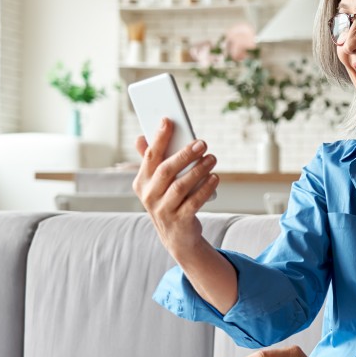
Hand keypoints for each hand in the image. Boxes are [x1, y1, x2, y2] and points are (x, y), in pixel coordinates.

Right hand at [132, 119, 219, 256]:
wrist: (176, 236)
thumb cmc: (168, 201)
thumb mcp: (156, 183)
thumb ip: (150, 161)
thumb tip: (140, 137)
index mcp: (141, 182)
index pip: (150, 156)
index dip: (159, 138)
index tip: (168, 120)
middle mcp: (149, 196)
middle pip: (166, 170)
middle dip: (184, 154)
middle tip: (202, 142)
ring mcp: (163, 210)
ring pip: (181, 186)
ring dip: (198, 170)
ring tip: (212, 158)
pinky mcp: (180, 221)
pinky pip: (194, 202)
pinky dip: (205, 188)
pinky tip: (215, 177)